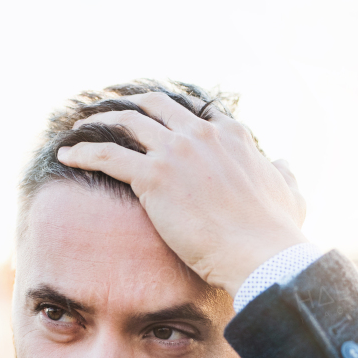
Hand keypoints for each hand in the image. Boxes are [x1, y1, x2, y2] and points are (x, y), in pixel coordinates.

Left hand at [56, 92, 309, 296]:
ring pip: (126, 122)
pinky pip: (107, 155)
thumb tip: (285, 163)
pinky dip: (83, 152)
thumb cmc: (275, 233)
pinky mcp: (154, 176)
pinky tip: (67, 155)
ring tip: (80, 127)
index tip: (152, 116)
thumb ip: (285, 173)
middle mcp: (202, 134)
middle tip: (108, 110)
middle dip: (128, 103)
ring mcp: (176, 152)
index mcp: (232, 135)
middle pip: (155, 105)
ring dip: (98, 121)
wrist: (261, 254)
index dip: (169, 112)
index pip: (194, 111)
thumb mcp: (290, 193)